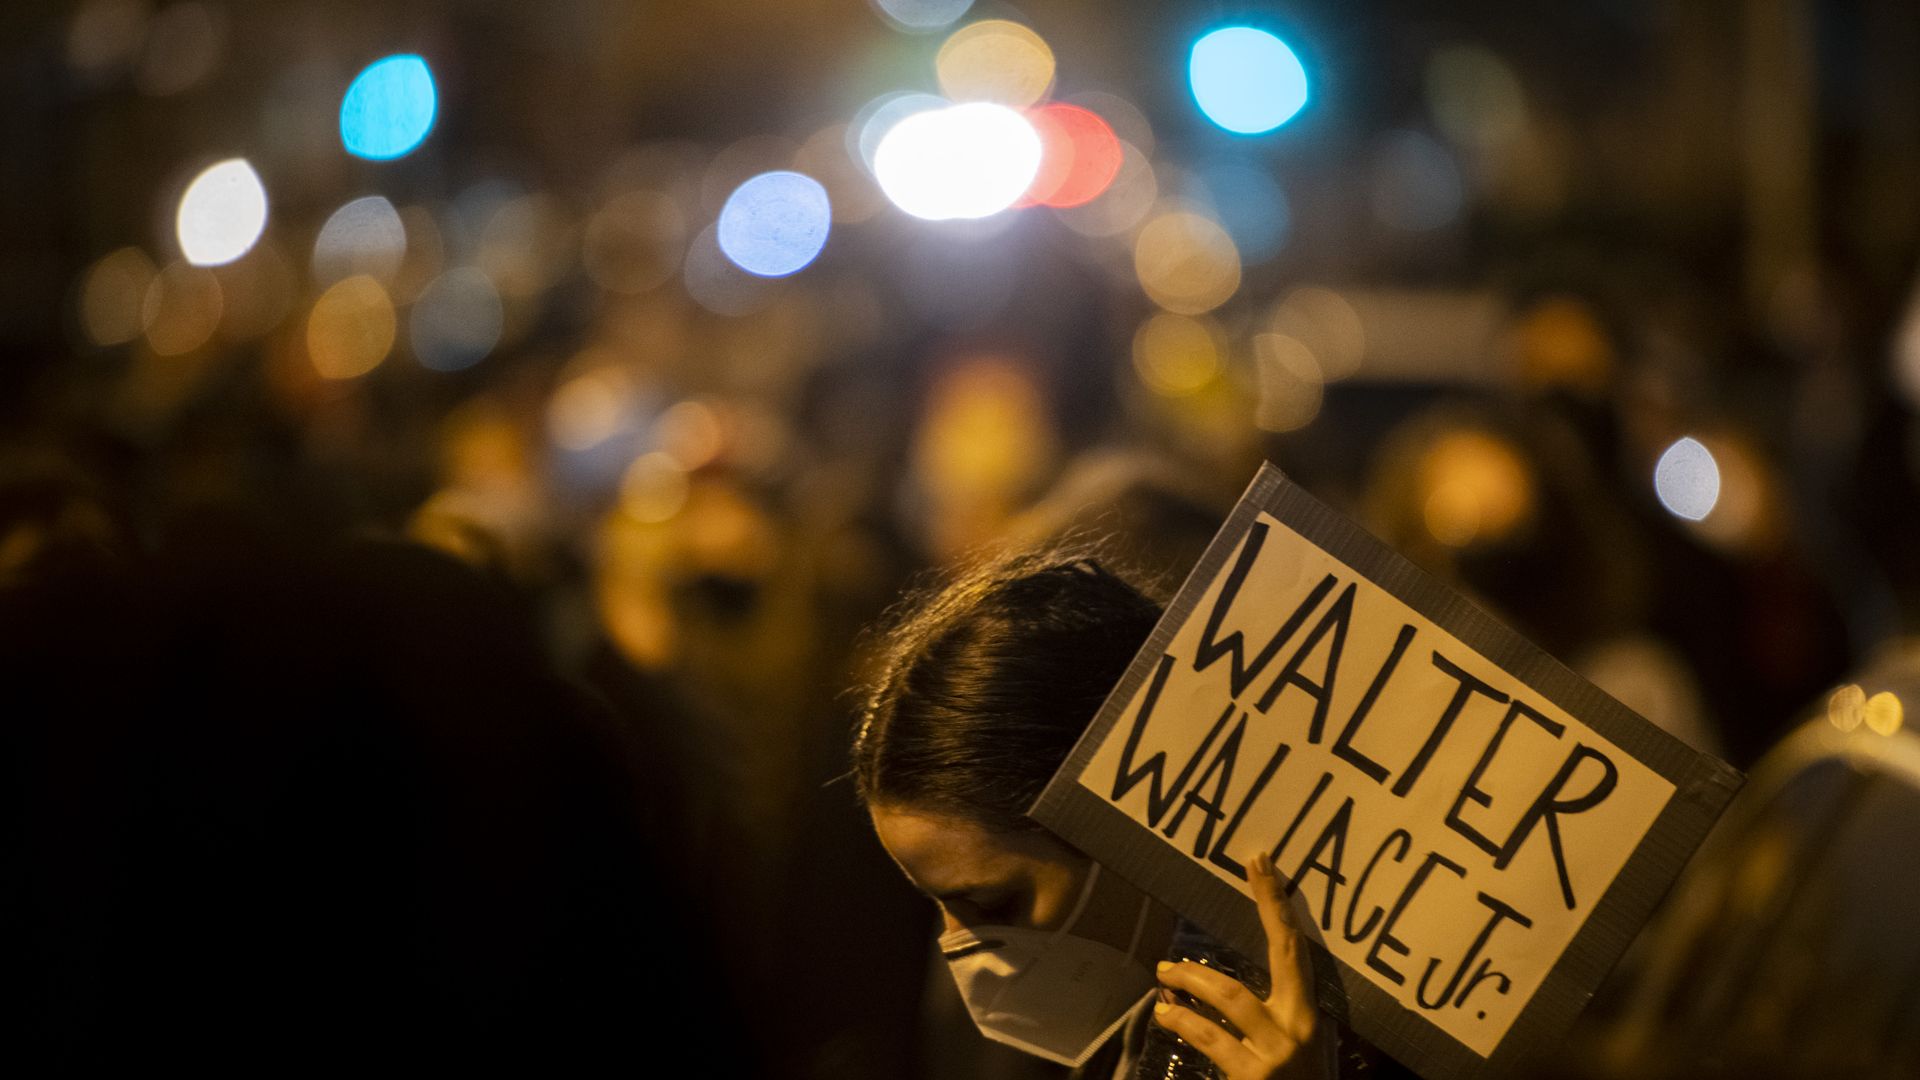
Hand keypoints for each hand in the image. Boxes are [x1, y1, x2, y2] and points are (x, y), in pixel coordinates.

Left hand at [1151, 852, 1329, 1079]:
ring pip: (1222, 1008)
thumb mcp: (1299, 1038)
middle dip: (1200, 971)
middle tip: (1167, 963)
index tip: (1258, 862)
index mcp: (1306, 1012)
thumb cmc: (1303, 1077)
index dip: (1273, 902)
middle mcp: (1292, 1029)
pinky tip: (1167, 1015)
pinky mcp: (1252, 1078)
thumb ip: (1278, 1007)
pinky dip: (1184, 1025)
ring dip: (1185, 994)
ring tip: (1162, 987)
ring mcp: (1272, 1056)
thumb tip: (1238, 970)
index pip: (1291, 946)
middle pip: (1240, 986)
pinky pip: (1210, 1043)